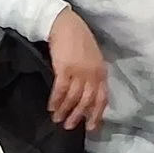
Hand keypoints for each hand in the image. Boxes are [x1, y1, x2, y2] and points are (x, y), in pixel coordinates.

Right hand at [45, 9, 109, 131]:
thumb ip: (93, 74)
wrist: (65, 25)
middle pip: (87, 101)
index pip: (102, 98)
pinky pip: (60, 90)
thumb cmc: (78, 39)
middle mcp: (93, 73)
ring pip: (73, 98)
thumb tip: (88, 93)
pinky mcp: (64, 69)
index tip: (91, 127)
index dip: (96, 114)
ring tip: (58, 119)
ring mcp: (79, 71)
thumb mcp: (93, 57)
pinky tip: (51, 107)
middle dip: (78, 116)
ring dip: (65, 110)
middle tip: (70, 127)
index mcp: (101, 71)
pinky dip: (56, 101)